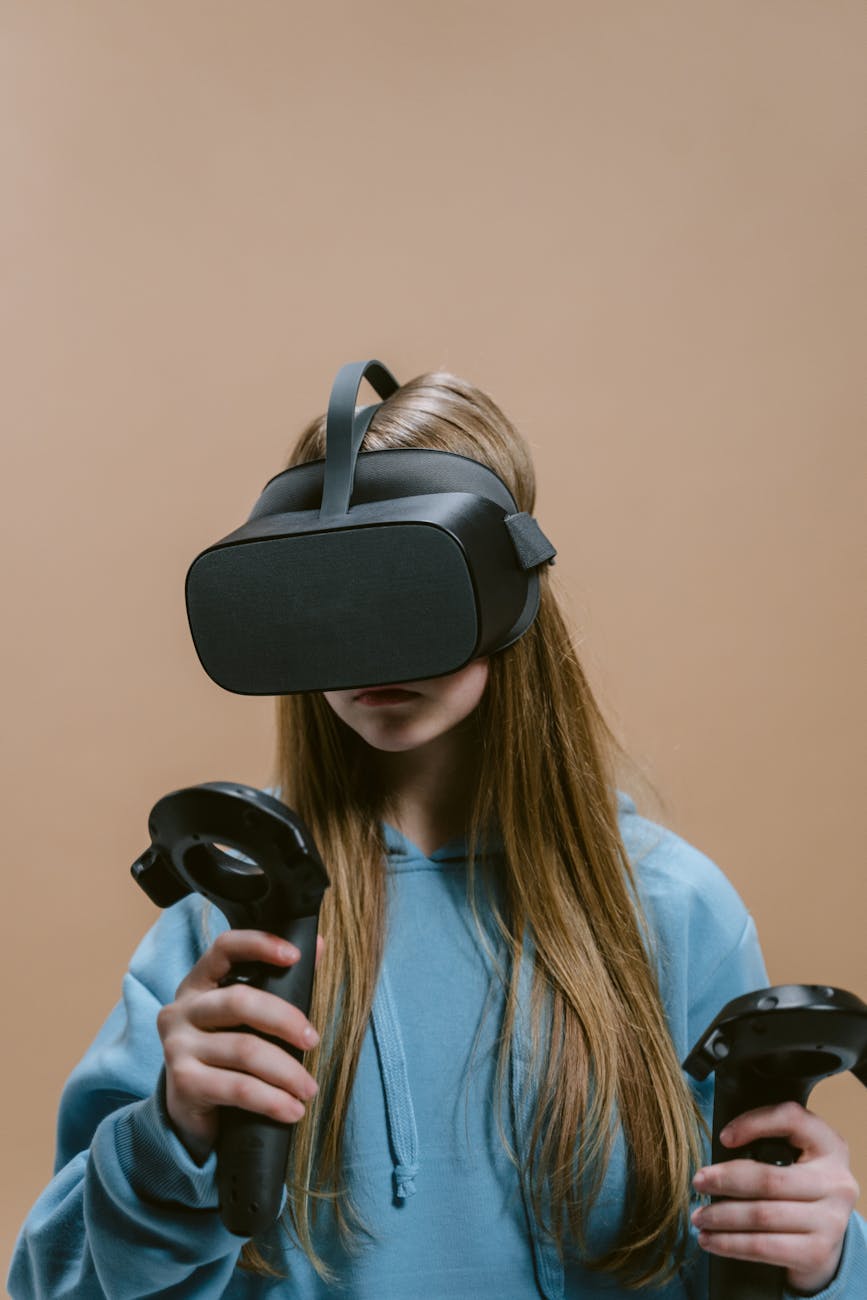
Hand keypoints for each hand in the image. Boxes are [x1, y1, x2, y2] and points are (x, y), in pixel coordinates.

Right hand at [157, 928, 325, 1163]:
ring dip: (287, 1072)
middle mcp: (182, 1009)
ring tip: (310, 1089)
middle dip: (285, 1020)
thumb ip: (279, 983)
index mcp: (199, 983)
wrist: (188, 1111)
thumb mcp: (247, 1017)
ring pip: (244, 1050)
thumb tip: (319, 944)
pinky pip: (238, 1088)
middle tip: (314, 1041)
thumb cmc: (226, 1053)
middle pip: (239, 1001)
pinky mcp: (182, 1082)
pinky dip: (272, 1101)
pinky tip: (292, 1110)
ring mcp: (177, 1046)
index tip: (295, 956)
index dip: (259, 945)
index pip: (224, 948)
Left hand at [691, 1101, 859, 1294]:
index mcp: (829, 1146)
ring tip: (698, 1216)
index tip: (723, 1137)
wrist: (824, 1240)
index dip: (754, 1123)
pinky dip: (731, 1244)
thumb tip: (718, 1152)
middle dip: (725, 1180)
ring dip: (721, 1216)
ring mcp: (831, 1221)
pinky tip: (711, 1241)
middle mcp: (836, 1182)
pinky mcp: (818, 1253)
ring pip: (762, 1215)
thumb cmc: (797, 1189)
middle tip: (698, 1182)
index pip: (792, 1119)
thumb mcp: (794, 1159)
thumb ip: (768, 1147)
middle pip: (769, 1177)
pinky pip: (764, 1247)